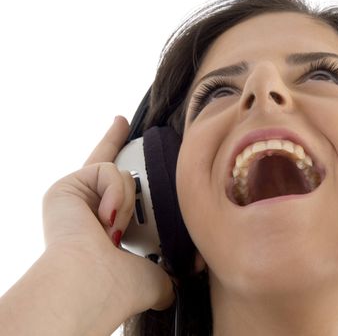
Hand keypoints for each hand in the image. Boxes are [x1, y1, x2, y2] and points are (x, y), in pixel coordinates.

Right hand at [42, 116, 173, 312]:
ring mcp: (76, 198)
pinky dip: (115, 193)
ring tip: (114, 230)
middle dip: (121, 157)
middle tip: (125, 194)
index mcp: (108, 229)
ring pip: (120, 173)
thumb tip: (196, 267)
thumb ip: (174, 262)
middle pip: (111, 169)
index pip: (118, 190)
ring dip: (126, 201)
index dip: (124, 164)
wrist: (94, 281)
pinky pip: (106, 170)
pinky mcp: (66, 187)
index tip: (125, 129)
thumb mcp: (159, 271)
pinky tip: (106, 219)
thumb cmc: (123, 283)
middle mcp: (89, 211)